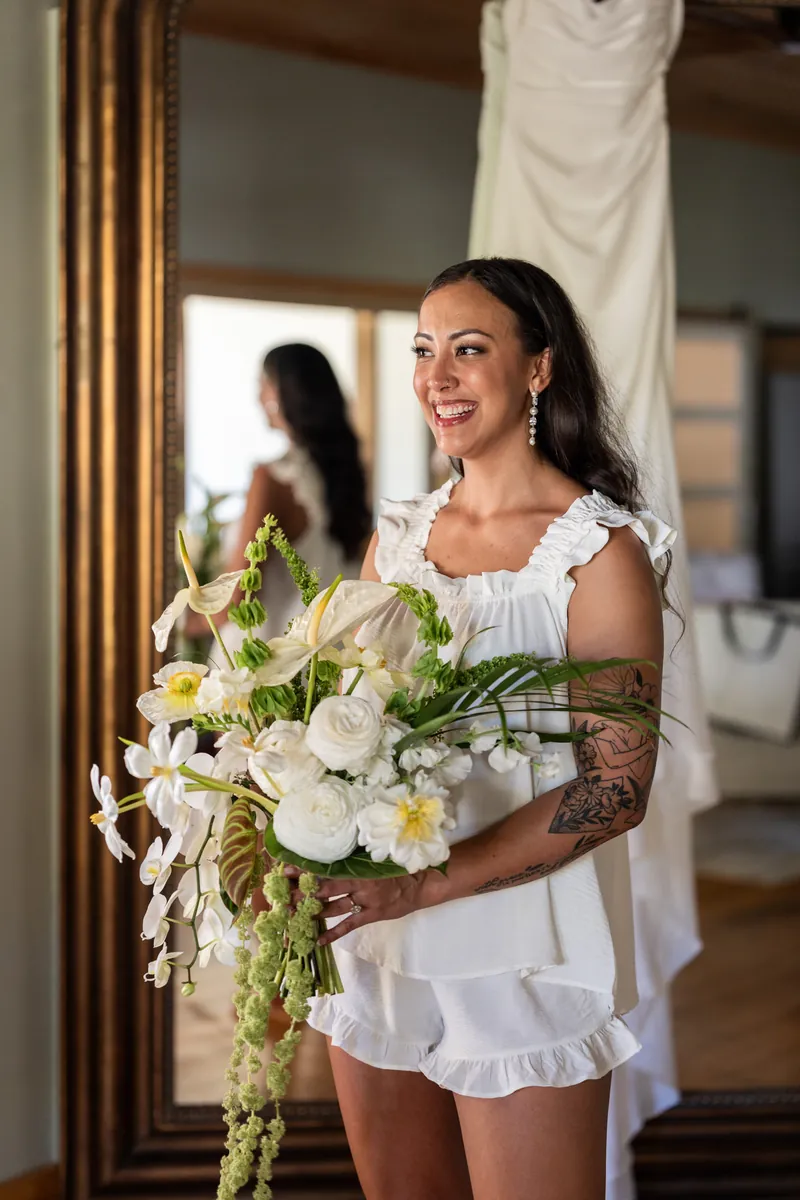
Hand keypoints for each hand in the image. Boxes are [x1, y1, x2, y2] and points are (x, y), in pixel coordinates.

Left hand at [283, 865, 428, 945]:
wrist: (419, 883)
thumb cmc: (395, 868)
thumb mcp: (374, 858)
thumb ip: (354, 858)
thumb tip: (329, 854)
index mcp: (356, 867)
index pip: (325, 868)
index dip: (305, 870)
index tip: (285, 871)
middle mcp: (357, 883)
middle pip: (323, 889)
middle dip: (302, 894)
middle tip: (281, 897)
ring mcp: (364, 900)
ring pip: (332, 908)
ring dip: (312, 913)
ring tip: (293, 918)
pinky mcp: (370, 914)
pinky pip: (348, 925)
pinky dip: (333, 934)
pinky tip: (318, 941)